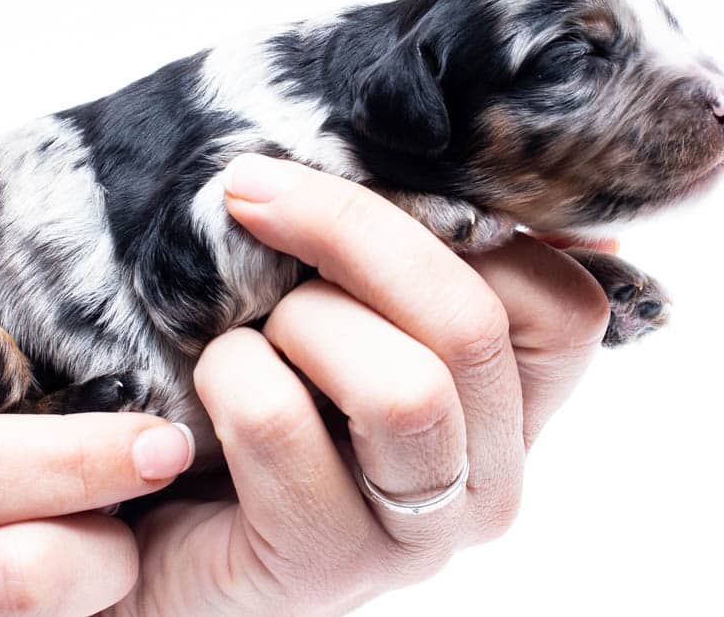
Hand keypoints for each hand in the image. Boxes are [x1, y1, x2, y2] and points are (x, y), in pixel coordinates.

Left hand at [110, 155, 610, 614]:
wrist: (161, 505)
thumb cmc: (264, 383)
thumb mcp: (343, 300)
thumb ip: (395, 251)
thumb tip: (446, 156)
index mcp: (513, 407)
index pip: (562, 300)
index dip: (463, 219)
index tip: (355, 176)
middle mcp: (491, 480)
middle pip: (472, 326)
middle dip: (348, 233)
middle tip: (250, 193)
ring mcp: (418, 537)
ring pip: (403, 389)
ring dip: (300, 321)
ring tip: (250, 333)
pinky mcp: (326, 568)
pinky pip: (282, 424)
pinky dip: (228, 372)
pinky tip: (212, 387)